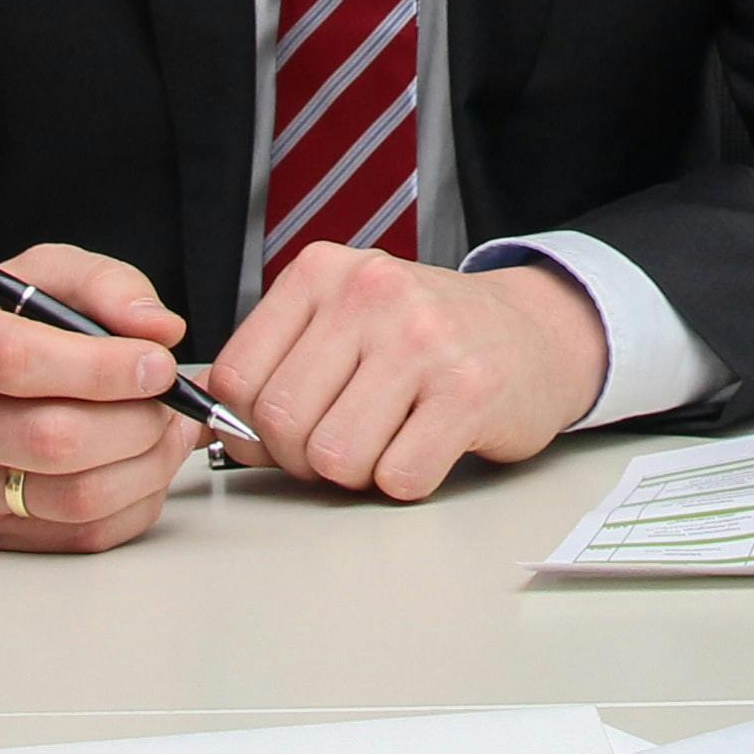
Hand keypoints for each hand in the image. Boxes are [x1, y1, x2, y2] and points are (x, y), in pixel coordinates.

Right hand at [0, 244, 205, 553]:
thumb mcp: (35, 276)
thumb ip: (103, 285)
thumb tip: (161, 328)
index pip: (18, 362)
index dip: (103, 367)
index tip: (158, 363)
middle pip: (53, 440)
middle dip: (137, 420)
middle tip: (168, 398)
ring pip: (74, 498)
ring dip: (147, 466)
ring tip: (167, 429)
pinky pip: (82, 535)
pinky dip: (135, 502)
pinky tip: (146, 465)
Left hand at [214, 248, 609, 500]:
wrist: (534, 332)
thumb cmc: (426, 338)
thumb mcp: (344, 321)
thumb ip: (280, 365)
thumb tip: (219, 433)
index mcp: (323, 271)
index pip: (236, 377)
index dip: (249, 427)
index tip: (283, 432)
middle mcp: (371, 293)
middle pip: (281, 423)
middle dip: (303, 458)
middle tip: (344, 443)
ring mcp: (423, 339)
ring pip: (335, 457)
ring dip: (357, 473)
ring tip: (389, 440)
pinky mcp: (470, 390)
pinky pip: (399, 477)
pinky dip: (407, 481)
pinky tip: (428, 444)